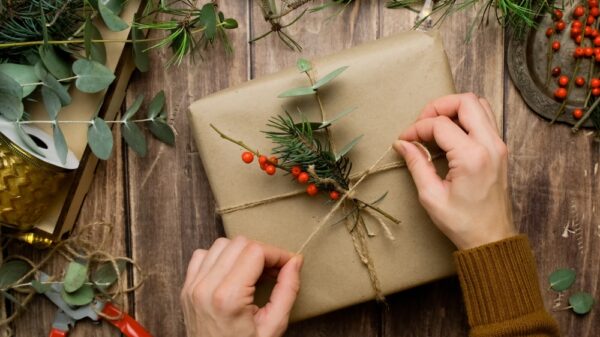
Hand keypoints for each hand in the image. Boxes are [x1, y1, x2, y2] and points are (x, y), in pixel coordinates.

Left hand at [180, 236, 302, 336]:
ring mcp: (192, 288)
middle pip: (239, 243)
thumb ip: (287, 291)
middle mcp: (205, 288)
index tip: (288, 263)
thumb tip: (295, 261)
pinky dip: (219, 258)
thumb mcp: (273, 327)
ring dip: (241, 253)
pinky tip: (232, 273)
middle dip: (262, 252)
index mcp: (228, 298)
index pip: (255, 251)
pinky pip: (201, 256)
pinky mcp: (186, 290)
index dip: (277, 254)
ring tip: (254, 272)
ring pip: (220, 245)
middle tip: (275, 270)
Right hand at [393, 93, 515, 249]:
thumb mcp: (431, 196)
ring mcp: (499, 145)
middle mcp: (490, 145)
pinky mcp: (500, 149)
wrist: (491, 238)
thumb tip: (402, 144)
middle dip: (438, 106)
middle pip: (465, 101)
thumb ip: (416, 164)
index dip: (417, 128)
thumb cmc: (462, 222)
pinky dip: (466, 117)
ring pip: (479, 105)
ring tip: (435, 125)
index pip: (440, 124)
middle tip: (421, 123)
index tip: (405, 140)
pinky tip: (450, 133)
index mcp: (472, 157)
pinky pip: (485, 118)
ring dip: (454, 108)